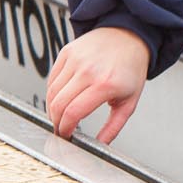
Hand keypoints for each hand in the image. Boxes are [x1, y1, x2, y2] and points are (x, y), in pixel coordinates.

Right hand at [46, 27, 151, 143]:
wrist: (129, 36)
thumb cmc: (131, 69)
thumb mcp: (130, 101)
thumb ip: (114, 126)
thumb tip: (100, 145)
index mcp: (105, 84)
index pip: (74, 112)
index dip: (65, 128)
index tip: (66, 135)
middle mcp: (88, 71)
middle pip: (58, 105)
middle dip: (56, 122)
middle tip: (61, 128)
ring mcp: (75, 60)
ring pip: (52, 93)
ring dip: (53, 108)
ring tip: (62, 115)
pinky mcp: (66, 53)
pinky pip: (51, 79)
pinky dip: (53, 92)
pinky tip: (62, 98)